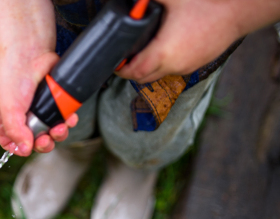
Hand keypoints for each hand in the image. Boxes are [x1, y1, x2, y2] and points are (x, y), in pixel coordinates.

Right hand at [0, 51, 78, 155]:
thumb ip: (15, 131)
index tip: (29, 147)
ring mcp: (40, 111)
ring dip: (58, 135)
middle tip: (47, 139)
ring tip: (60, 128)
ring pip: (52, 133)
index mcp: (7, 121)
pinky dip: (68, 122)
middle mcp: (23, 118)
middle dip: (44, 144)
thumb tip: (26, 150)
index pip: (13, 145)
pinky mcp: (55, 103)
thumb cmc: (11, 76)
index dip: (22, 149)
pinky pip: (64, 119)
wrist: (29, 51)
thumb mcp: (7, 108)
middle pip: (36, 142)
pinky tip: (69, 118)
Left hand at [117, 0, 279, 83]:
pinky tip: (161, 52)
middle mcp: (173, 65)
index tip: (115, 63)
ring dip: (147, 69)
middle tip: (124, 61)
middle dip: (131, 72)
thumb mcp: (171, 0)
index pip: (135, 71)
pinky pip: (173, 70)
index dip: (121, 69)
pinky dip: (163, 66)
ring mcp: (185, 67)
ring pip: (158, 75)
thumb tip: (134, 0)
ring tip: (141, 56)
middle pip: (143, 78)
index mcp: (163, 52)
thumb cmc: (204, 6)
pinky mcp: (195, 65)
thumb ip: (148, 0)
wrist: (236, 13)